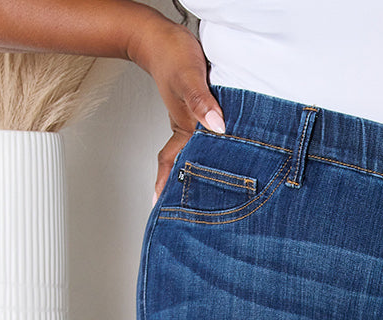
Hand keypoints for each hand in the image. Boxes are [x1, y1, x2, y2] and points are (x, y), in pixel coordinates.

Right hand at [126, 10, 225, 200]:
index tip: (165, 214)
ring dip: (203, 176)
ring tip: (213, 200)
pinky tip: (223, 160)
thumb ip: (201, 100)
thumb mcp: (188, 75)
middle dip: (189, 194)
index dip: (171, 189)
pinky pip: (208, 140)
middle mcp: (188, 131)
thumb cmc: (170, 52)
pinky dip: (213, 154)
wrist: (159, 36)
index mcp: (183, 129)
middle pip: (187, 168)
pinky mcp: (201, 115)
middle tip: (194, 220)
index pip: (175, 166)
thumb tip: (216, 125)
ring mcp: (193, 124)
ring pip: (198, 156)